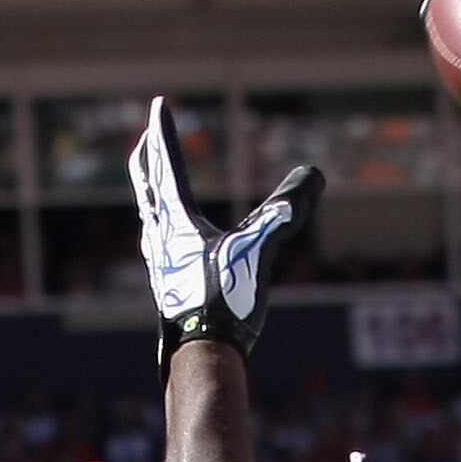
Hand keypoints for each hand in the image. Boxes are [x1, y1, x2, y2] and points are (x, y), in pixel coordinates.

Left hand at [131, 97, 319, 368]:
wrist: (205, 354)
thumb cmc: (227, 300)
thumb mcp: (260, 249)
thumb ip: (284, 211)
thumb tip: (314, 175)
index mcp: (178, 223)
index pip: (168, 167)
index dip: (165, 135)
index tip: (159, 107)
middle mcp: (162, 241)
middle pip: (148, 190)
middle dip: (148, 161)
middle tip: (146, 142)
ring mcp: (162, 268)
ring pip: (150, 220)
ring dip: (151, 198)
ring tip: (153, 190)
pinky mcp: (169, 292)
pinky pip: (159, 249)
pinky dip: (159, 232)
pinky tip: (164, 247)